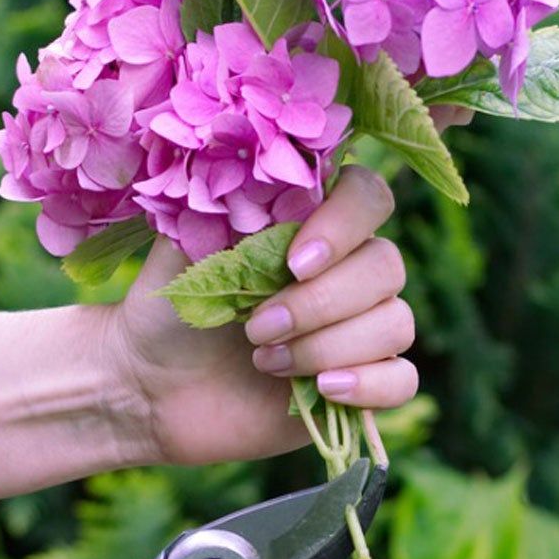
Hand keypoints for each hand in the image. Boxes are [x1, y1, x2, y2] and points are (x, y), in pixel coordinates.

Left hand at [104, 166, 417, 465]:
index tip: (293, 262)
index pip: (368, 198)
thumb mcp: (184, 249)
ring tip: (265, 361)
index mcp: (313, 227)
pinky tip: (321, 389)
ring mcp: (361, 331)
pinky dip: (368, 384)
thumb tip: (262, 167)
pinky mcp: (364, 386)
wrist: (153, 391)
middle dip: (320, 302)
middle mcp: (348, 273)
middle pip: (387, 266)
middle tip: (256, 327)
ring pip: (395, 323)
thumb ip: (228, 203)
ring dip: (329, 346)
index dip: (345, 225)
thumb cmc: (170, 313)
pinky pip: (404, 379)